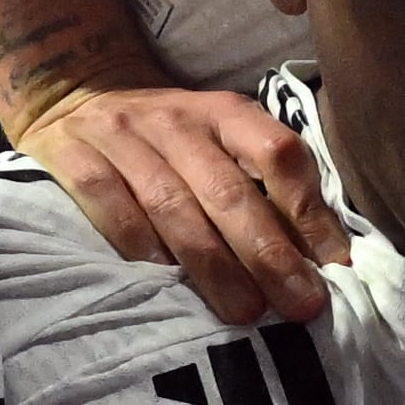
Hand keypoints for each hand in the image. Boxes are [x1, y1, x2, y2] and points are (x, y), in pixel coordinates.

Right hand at [19, 81, 353, 330]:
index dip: (309, 210)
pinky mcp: (72, 155)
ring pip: (171, 203)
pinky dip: (136, 239)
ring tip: (244, 311)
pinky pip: (107, 201)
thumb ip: (266, 187)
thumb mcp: (219, 140)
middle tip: (299, 304)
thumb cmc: (167, 137)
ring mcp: (121, 136)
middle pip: (227, 189)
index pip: (276, 153)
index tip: (333, 265)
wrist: (73, 92)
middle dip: (268, 253)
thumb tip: (323, 260)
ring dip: (212, 263)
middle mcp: (176, 120)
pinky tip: (162, 277)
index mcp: (224, 113)